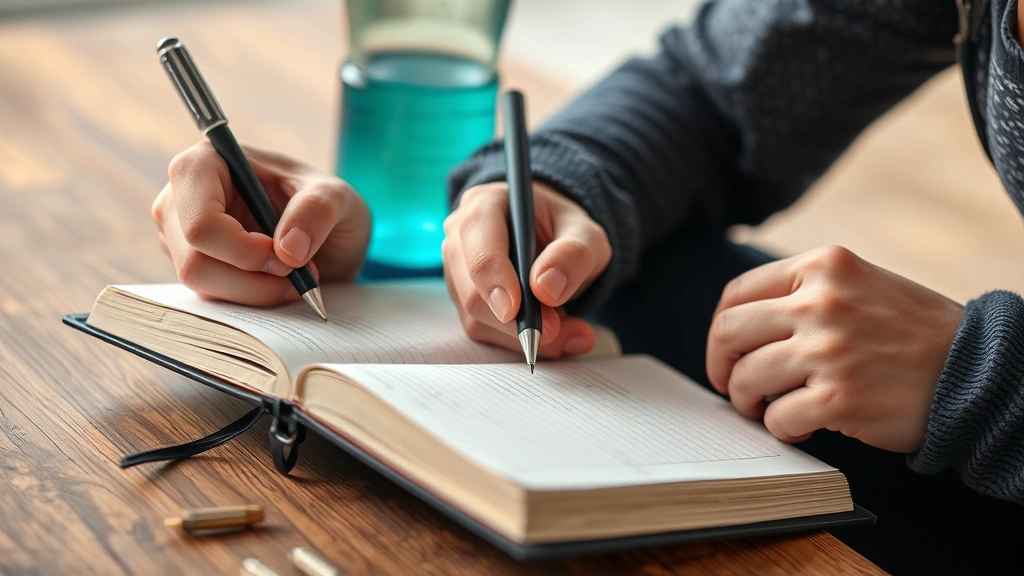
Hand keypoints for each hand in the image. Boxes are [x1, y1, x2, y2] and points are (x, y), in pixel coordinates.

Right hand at [152, 141, 369, 304]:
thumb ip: (318, 210)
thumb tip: (288, 248)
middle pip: (194, 260)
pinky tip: (279, 284)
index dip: (243, 250)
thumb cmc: (323, 202)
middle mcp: (181, 197)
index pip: (201, 221)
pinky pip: (211, 295)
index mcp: (207, 162)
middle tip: (298, 274)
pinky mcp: (193, 263)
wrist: (326, 233)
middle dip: (253, 278)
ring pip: (201, 283)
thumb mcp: (337, 196)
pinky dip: (251, 298)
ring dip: (256, 292)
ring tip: (295, 279)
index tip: (287, 259)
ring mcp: (181, 234)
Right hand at [442, 181, 610, 356]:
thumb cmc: (566, 230)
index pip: (479, 249)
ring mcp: (458, 272)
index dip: (496, 283)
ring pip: (477, 319)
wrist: (555, 240)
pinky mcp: (464, 301)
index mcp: (485, 206)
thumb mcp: (587, 235)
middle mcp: (461, 237)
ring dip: (521, 334)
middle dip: (515, 321)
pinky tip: (551, 332)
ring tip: (567, 329)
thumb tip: (546, 288)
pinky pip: (484, 331)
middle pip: (472, 292)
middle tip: (559, 329)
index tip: (518, 310)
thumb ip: (574, 255)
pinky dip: (518, 339)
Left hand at [706, 246, 963, 452]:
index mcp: (822, 267)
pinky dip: (782, 429)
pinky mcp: (839, 398)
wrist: (978, 370)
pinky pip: (779, 419)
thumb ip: (805, 293)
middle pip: (729, 334)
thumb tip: (742, 325)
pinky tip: (802, 426)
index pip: (737, 294)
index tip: (727, 352)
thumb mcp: (860, 284)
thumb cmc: (915, 332)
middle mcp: (820, 303)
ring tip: (767, 409)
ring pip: (747, 379)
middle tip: (734, 386)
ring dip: (749, 402)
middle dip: (722, 366)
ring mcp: (828, 351)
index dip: (721, 330)